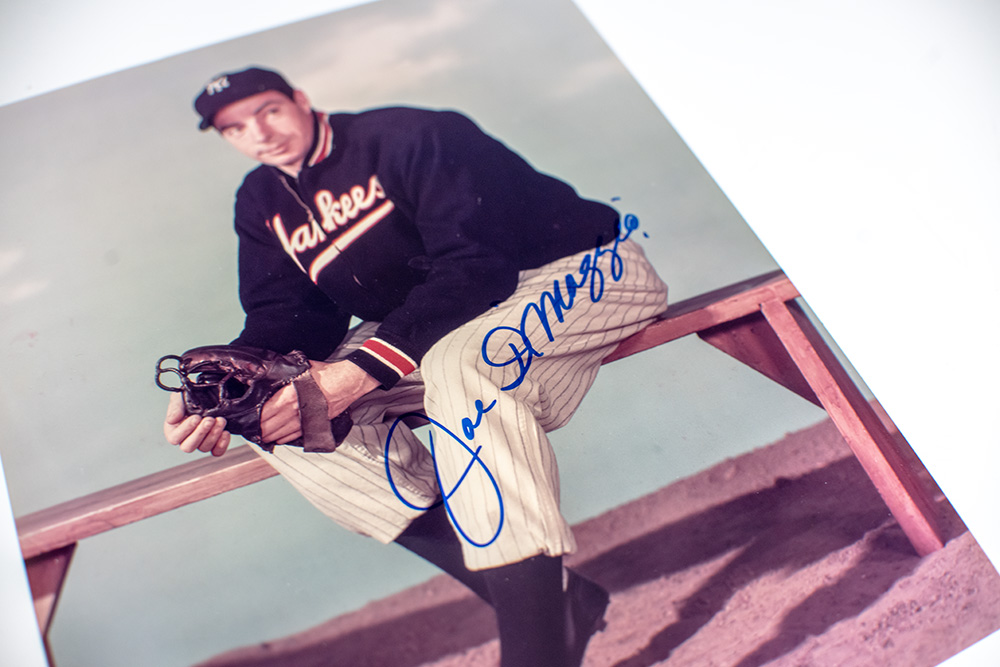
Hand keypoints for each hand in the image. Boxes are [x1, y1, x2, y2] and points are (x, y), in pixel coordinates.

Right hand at [163, 392, 230, 456]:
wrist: (207, 394)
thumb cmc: (190, 398)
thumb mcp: (180, 397)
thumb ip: (175, 406)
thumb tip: (172, 419)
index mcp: (173, 430)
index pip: (175, 438)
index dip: (186, 429)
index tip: (196, 417)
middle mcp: (185, 439)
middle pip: (188, 447)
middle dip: (201, 433)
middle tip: (210, 420)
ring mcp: (200, 442)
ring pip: (204, 448)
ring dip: (213, 434)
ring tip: (220, 420)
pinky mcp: (214, 444)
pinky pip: (217, 451)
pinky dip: (222, 444)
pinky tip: (225, 432)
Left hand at [258, 360, 377, 444]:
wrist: (348, 382)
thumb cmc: (326, 374)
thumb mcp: (301, 370)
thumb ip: (285, 374)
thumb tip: (270, 372)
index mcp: (288, 396)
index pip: (264, 413)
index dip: (254, 418)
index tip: (247, 419)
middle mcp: (294, 410)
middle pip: (269, 427)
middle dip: (259, 430)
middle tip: (251, 431)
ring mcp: (304, 420)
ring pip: (280, 434)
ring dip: (270, 436)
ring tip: (262, 436)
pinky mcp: (314, 425)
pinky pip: (294, 436)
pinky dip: (284, 438)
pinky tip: (278, 438)